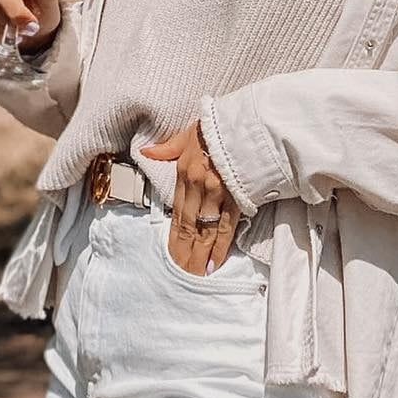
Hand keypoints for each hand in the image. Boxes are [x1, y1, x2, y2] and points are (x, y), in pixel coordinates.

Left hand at [140, 120, 243, 274]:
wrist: (251, 121)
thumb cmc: (221, 125)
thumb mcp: (189, 132)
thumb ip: (168, 147)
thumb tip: (146, 151)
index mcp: (185, 172)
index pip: (178, 212)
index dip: (174, 236)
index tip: (172, 255)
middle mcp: (199, 187)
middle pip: (189, 226)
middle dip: (184, 252)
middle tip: (180, 275)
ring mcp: (219, 195)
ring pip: (205, 231)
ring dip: (199, 255)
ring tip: (194, 276)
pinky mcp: (238, 198)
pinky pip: (227, 228)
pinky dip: (219, 247)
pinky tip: (213, 264)